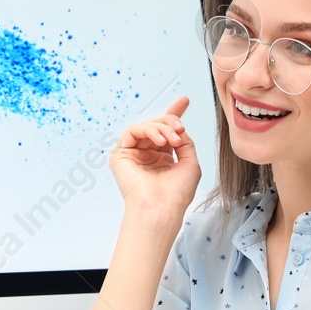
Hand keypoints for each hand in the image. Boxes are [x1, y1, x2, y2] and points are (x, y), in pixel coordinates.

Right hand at [109, 95, 200, 218]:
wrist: (161, 208)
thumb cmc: (176, 194)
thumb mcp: (190, 163)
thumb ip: (186, 142)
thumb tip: (180, 128)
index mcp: (161, 159)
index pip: (165, 132)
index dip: (174, 114)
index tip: (184, 101)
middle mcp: (146, 155)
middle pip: (157, 125)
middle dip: (171, 122)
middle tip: (180, 130)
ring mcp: (133, 155)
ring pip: (146, 126)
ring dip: (162, 127)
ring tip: (173, 139)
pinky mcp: (120, 155)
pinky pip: (132, 131)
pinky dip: (149, 131)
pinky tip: (160, 141)